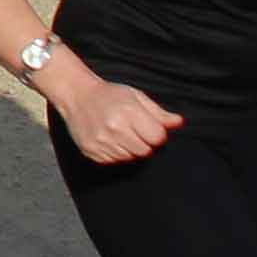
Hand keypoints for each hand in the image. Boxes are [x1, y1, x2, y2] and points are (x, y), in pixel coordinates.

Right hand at [56, 73, 179, 165]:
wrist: (77, 95)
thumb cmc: (110, 95)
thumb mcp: (136, 97)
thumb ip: (158, 113)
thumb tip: (179, 123)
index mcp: (128, 111)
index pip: (157, 138)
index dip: (156, 134)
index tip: (150, 127)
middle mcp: (114, 128)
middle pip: (145, 151)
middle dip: (144, 143)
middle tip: (135, 131)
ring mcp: (101, 141)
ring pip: (130, 158)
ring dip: (130, 149)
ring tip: (121, 134)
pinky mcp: (91, 151)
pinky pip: (114, 161)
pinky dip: (116, 153)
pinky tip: (110, 139)